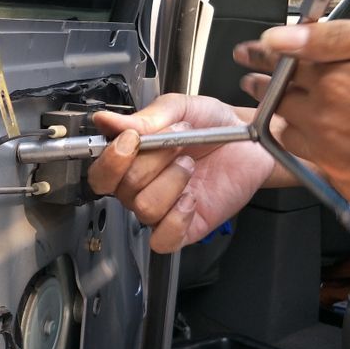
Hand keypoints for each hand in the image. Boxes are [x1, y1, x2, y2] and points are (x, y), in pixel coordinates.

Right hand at [87, 94, 274, 252]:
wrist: (250, 141)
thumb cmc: (212, 124)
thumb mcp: (179, 109)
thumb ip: (144, 118)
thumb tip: (105, 120)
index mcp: (129, 159)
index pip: (100, 173)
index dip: (112, 159)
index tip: (133, 139)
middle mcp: (139, 187)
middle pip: (124, 188)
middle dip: (155, 160)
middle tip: (178, 143)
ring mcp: (160, 209)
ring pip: (144, 208)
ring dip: (172, 182)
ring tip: (190, 166)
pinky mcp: (182, 228)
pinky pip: (162, 239)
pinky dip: (176, 219)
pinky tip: (191, 199)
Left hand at [235, 12, 349, 220]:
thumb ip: (340, 36)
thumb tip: (281, 36)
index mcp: (338, 81)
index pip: (280, 65)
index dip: (262, 57)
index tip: (249, 54)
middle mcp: (329, 124)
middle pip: (279, 102)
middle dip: (267, 87)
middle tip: (259, 80)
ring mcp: (338, 160)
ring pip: (291, 136)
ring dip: (287, 120)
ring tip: (294, 108)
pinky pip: (315, 167)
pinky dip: (313, 151)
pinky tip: (331, 140)